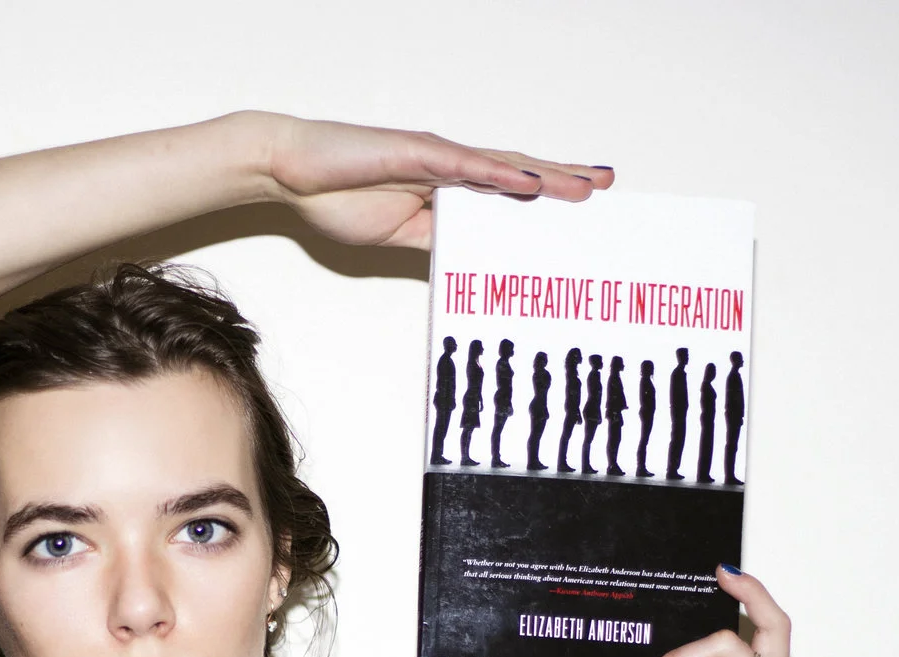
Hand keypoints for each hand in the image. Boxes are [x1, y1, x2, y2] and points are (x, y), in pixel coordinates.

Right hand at [253, 114, 609, 248]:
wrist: (290, 171)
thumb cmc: (336, 197)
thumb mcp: (400, 234)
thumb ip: (437, 241)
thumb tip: (472, 260)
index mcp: (446, 186)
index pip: (507, 190)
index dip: (545, 194)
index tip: (582, 207)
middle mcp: (449, 166)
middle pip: (518, 171)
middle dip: (563, 179)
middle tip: (608, 185)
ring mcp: (435, 157)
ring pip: (503, 165)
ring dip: (546, 175)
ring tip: (586, 186)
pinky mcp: (415, 153)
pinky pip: (465, 165)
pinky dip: (500, 173)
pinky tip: (530, 181)